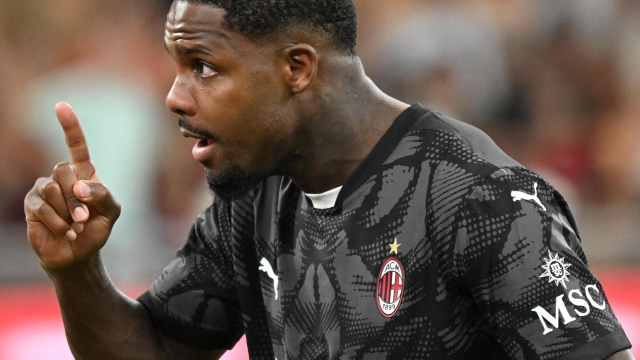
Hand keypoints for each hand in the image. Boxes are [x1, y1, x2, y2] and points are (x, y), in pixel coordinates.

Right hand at [24, 103, 120, 269]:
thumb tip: (79, 186)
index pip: (76, 145)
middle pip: (64, 171)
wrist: (79, 255)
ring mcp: (44, 189)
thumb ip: (103, 195)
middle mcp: (62, 177)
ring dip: (68, 212)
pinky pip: (42, 207)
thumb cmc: (96, 228)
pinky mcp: (32, 205)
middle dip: (77, 197)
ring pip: (52, 189)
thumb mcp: (111, 212)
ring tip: (76, 226)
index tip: (61, 106)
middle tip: (85, 217)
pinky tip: (68, 232)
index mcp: (84, 173)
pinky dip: (59, 222)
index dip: (69, 127)